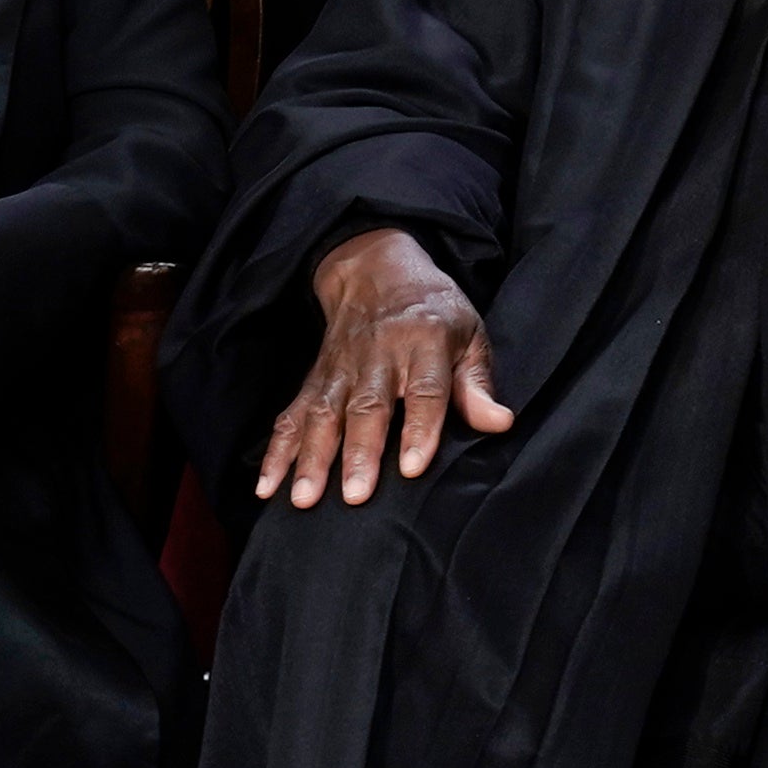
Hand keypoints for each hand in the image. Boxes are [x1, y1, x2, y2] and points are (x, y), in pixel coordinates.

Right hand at [256, 226, 513, 507]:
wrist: (375, 269)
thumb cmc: (433, 311)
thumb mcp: (469, 333)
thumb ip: (478, 383)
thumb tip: (499, 422)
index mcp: (425, 343)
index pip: (426, 391)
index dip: (420, 429)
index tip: (414, 467)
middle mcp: (379, 356)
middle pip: (368, 407)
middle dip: (359, 452)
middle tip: (355, 495)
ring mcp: (341, 368)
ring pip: (325, 414)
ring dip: (313, 457)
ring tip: (305, 498)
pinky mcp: (315, 378)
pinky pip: (293, 414)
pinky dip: (277, 450)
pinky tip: (267, 484)